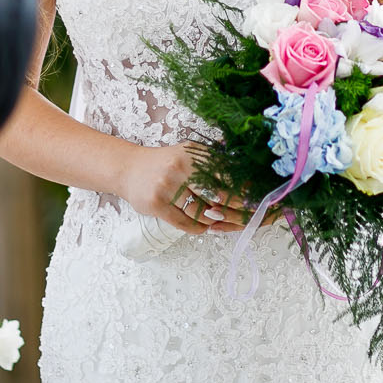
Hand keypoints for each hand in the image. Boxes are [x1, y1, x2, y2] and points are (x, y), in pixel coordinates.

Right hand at [118, 143, 248, 235]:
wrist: (129, 169)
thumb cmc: (166, 163)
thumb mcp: (189, 154)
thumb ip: (213, 162)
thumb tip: (245, 178)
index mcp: (192, 154)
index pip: (226, 174)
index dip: (241, 190)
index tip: (253, 201)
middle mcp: (180, 167)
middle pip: (216, 195)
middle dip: (231, 209)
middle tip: (240, 217)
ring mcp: (166, 186)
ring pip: (201, 212)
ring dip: (212, 220)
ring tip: (217, 221)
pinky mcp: (156, 204)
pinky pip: (184, 223)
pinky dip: (197, 228)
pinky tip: (202, 227)